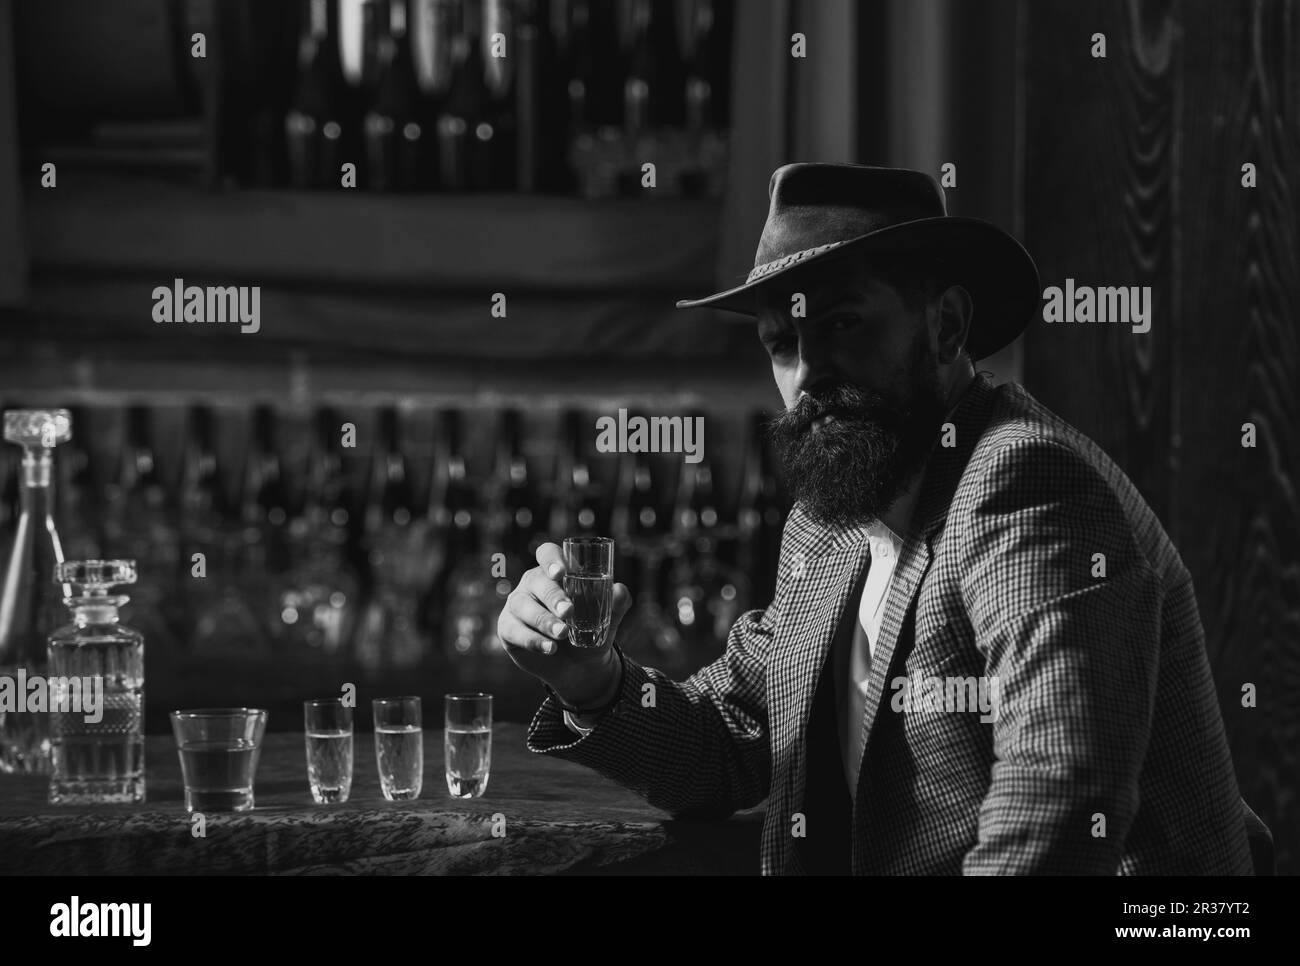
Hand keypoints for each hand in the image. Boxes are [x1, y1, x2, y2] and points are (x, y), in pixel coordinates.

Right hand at [497, 541, 633, 707]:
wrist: (580, 667)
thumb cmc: (590, 630)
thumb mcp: (608, 618)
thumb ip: (617, 603)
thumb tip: (619, 590)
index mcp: (554, 572)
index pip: (547, 553)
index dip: (551, 559)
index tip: (561, 572)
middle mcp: (532, 584)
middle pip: (536, 581)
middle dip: (553, 596)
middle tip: (569, 612)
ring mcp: (517, 605)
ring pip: (523, 605)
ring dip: (544, 620)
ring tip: (563, 634)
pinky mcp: (508, 628)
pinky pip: (515, 630)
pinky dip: (533, 640)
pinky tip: (550, 649)